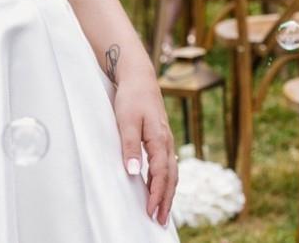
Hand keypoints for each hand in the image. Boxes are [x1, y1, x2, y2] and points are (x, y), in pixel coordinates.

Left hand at [114, 68, 176, 225]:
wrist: (139, 77)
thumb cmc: (131, 98)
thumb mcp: (126, 121)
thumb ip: (130, 147)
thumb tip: (133, 172)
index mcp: (159, 140)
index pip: (160, 174)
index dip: (157, 195)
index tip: (152, 212)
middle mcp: (166, 143)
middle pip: (170, 178)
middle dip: (166, 200)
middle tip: (161, 221)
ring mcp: (166, 141)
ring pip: (172, 172)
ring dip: (168, 193)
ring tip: (163, 211)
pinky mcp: (161, 138)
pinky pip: (168, 165)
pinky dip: (167, 180)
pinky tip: (163, 187)